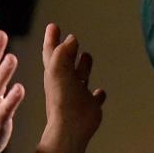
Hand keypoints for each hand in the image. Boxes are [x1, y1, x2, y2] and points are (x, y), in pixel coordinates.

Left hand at [42, 23, 105, 145]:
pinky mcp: (90, 106)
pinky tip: (100, 92)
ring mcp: (78, 94)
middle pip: (67, 62)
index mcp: (55, 72)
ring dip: (84, 66)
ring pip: (82, 76)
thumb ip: (63, 52)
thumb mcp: (58, 69)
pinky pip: (95, 98)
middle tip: (72, 38)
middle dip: (69, 50)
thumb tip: (71, 39)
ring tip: (87, 56)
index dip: (52, 38)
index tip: (53, 26)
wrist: (70, 126)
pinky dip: (98, 95)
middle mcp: (66, 82)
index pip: (53, 51)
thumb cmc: (62, 98)